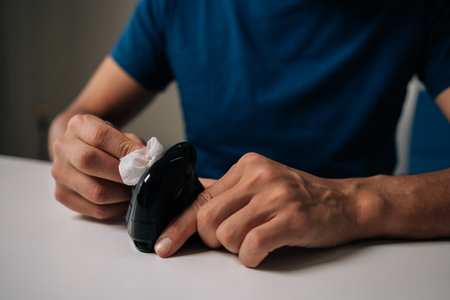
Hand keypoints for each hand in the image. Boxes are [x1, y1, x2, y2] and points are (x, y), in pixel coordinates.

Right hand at [51, 114, 144, 218]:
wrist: (80, 149)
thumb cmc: (105, 143)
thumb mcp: (119, 135)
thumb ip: (132, 146)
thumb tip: (147, 162)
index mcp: (79, 126)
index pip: (100, 136)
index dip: (125, 150)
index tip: (144, 160)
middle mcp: (64, 147)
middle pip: (89, 162)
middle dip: (122, 174)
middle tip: (139, 179)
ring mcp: (60, 172)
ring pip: (94, 192)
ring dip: (122, 195)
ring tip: (134, 191)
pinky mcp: (62, 194)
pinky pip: (95, 209)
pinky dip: (116, 209)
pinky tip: (124, 202)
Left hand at [155, 153, 365, 266]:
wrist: (344, 202)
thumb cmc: (299, 197)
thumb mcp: (261, 184)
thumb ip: (228, 192)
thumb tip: (192, 200)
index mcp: (247, 166)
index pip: (200, 198)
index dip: (178, 226)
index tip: (164, 244)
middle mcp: (259, 176)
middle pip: (207, 220)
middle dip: (213, 240)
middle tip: (232, 240)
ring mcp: (277, 195)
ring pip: (226, 235)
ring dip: (235, 248)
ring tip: (254, 240)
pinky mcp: (292, 218)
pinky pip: (251, 246)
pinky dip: (250, 257)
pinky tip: (261, 251)